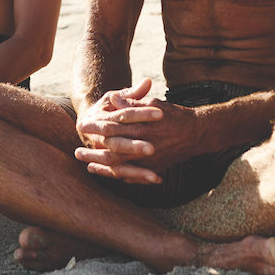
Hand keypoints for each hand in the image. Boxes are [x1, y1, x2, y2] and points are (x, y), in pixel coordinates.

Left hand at [74, 84, 201, 183]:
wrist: (197, 133)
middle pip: (111, 150)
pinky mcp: (154, 169)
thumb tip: (113, 98)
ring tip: (88, 166)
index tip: (81, 126)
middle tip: (77, 152)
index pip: (112, 127)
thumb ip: (131, 102)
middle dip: (93, 152)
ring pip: (120, 166)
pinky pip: (133, 176)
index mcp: (140, 126)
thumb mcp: (152, 103)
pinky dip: (119, 175)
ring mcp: (148, 159)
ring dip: (102, 167)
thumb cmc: (173, 115)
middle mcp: (143, 144)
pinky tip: (109, 174)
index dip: (95, 127)